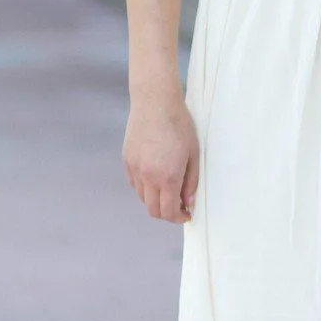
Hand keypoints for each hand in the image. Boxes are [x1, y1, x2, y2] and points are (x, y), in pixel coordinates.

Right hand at [123, 91, 199, 222]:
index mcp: (168, 177)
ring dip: (156, 200)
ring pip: (143, 198)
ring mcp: (135, 169)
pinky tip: (156, 177)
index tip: (187, 214)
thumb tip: (188, 202)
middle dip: (167, 214)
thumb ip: (191, 182)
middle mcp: (148, 177)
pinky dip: (145, 188)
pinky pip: (135, 184)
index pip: (169, 212)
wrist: (155, 103)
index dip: (179, 218)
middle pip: (153, 210)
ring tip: (168, 189)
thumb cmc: (180, 125)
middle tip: (178, 207)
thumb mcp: (193, 154)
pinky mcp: (127, 160)